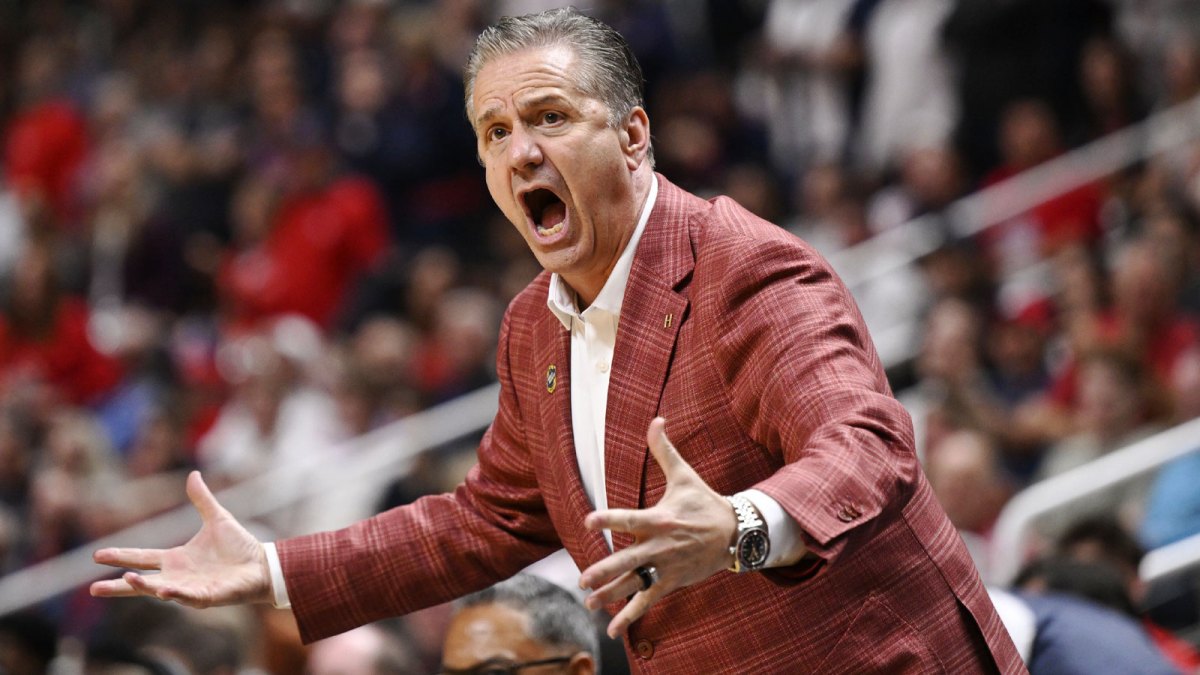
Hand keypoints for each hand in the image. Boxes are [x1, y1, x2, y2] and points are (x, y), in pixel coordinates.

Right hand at [90, 471, 271, 607]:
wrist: (262, 564)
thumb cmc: (238, 546)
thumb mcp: (217, 518)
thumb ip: (202, 499)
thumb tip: (193, 474)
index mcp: (176, 559)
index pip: (142, 558)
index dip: (121, 556)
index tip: (97, 555)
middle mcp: (178, 576)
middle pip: (142, 583)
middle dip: (119, 586)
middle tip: (93, 589)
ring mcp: (190, 588)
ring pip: (160, 590)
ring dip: (144, 587)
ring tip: (127, 580)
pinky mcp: (206, 597)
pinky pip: (188, 597)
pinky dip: (176, 594)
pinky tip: (164, 590)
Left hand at [579, 418, 736, 637]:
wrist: (736, 533)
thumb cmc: (704, 502)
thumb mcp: (685, 475)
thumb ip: (664, 450)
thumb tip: (656, 418)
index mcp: (659, 518)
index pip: (629, 517)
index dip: (609, 518)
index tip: (588, 520)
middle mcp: (660, 545)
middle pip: (628, 559)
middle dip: (605, 570)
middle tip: (583, 577)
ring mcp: (665, 567)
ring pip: (634, 583)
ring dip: (611, 595)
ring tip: (588, 603)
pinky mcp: (671, 582)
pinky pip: (647, 600)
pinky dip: (630, 616)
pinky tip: (612, 630)